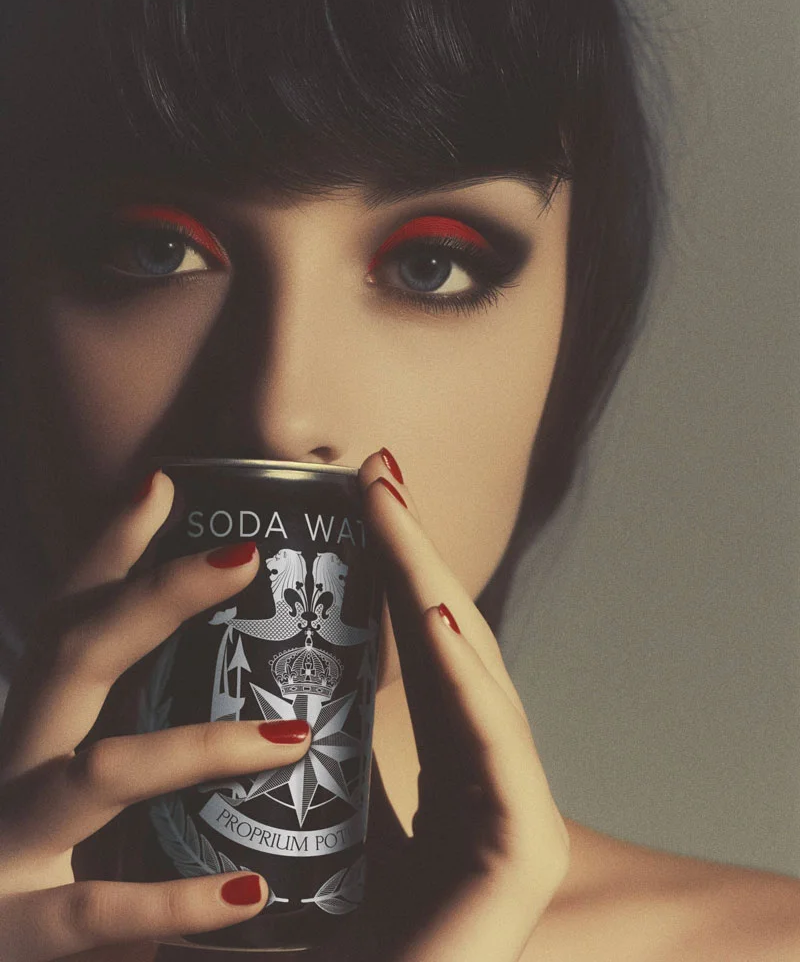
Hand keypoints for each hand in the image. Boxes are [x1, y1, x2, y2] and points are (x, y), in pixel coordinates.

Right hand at [0, 473, 311, 961]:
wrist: (0, 950)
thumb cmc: (46, 865)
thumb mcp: (86, 789)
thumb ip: (146, 737)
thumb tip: (255, 687)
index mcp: (36, 728)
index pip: (68, 618)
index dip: (109, 548)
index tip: (164, 483)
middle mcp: (14, 765)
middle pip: (73, 656)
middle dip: (153, 598)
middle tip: (242, 558)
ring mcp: (7, 842)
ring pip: (99, 771)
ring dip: (202, 748)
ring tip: (293, 737)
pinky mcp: (18, 933)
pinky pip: (97, 910)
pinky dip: (175, 901)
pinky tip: (248, 891)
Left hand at [338, 451, 569, 961]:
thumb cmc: (349, 939)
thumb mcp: (322, 830)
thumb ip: (315, 768)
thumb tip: (262, 705)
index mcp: (446, 766)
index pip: (424, 646)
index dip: (398, 565)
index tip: (365, 492)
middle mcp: (485, 774)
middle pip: (448, 643)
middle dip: (414, 552)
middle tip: (377, 471)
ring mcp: (513, 808)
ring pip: (470, 675)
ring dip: (431, 587)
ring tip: (396, 512)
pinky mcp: (522, 849)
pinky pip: (490, 749)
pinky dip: (466, 678)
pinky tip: (438, 616)